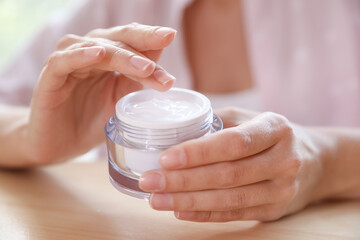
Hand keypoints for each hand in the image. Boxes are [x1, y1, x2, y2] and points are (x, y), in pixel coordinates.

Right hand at [26, 23, 176, 164]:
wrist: (60, 145)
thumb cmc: (91, 120)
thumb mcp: (121, 99)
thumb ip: (137, 79)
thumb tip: (163, 64)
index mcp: (107, 57)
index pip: (131, 40)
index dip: (150, 37)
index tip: (171, 36)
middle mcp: (88, 53)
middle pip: (117, 38)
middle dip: (143, 40)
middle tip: (165, 40)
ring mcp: (68, 63)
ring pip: (96, 48)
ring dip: (122, 55)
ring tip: (144, 66)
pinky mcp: (50, 78)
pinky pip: (64, 61)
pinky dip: (81, 56)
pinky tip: (99, 55)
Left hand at [139, 107, 324, 221]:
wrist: (314, 161)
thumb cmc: (273, 135)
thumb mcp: (254, 118)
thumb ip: (219, 120)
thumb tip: (175, 127)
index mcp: (275, 128)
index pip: (234, 142)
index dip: (199, 152)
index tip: (165, 158)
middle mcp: (283, 159)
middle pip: (228, 174)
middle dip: (183, 180)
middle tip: (150, 181)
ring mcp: (282, 189)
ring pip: (229, 199)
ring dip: (188, 201)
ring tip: (156, 200)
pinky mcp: (274, 210)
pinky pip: (235, 214)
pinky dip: (204, 215)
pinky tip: (180, 211)